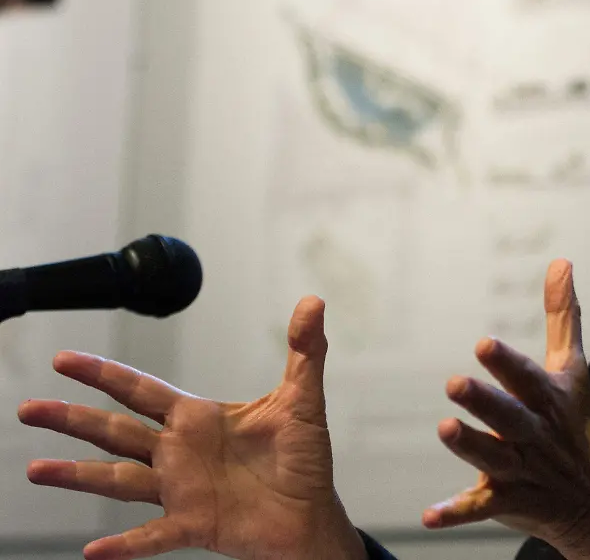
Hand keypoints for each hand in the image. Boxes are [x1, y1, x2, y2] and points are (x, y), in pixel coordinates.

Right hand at [17, 297, 366, 559]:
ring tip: (36, 469)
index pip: (140, 390)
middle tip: (29, 408)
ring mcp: (180, 490)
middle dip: (72, 418)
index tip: (65, 361)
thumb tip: (312, 302)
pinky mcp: (194, 524)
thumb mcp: (303, 399)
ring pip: (118, 480)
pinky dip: (126, 545)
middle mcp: (178, 453)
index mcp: (197, 419)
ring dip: (78, 475)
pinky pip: (152, 536)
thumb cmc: (304, 459)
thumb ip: (304, 349)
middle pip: (114, 430)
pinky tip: (94, 552)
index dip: (103, 374)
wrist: (314, 514)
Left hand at [425, 259, 589, 559]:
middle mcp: (535, 433)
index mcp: (548, 399)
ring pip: (494, 458)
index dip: (506, 362)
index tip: (482, 343)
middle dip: (484, 402)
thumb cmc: (578, 426)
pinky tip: (429, 515)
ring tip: (445, 429)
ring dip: (470, 447)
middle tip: (454, 383)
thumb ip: (563, 316)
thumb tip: (560, 261)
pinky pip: (482, 507)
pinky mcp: (510, 501)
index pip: (526, 377)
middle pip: (509, 416)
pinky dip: (457, 511)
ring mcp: (524, 469)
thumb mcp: (573, 369)